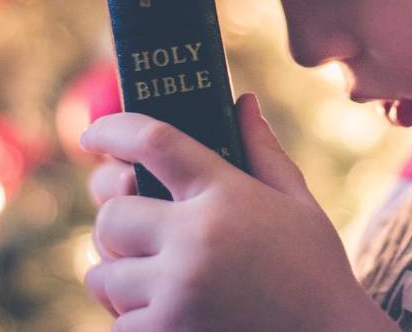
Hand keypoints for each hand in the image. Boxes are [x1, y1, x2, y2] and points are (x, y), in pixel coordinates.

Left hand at [80, 93, 398, 331]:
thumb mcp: (299, 204)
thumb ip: (263, 151)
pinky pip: (117, 325)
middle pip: (112, 215)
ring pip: (103, 275)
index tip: (93, 136)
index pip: (154, 142)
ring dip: (120, 276)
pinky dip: (132, 321)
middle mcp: (194, 239)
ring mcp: (176, 294)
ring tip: (152, 280)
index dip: (114, 130)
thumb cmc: (317, 273)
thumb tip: (241, 102)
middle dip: (119, 223)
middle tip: (137, 232)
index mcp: (226, 195)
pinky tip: (166, 316)